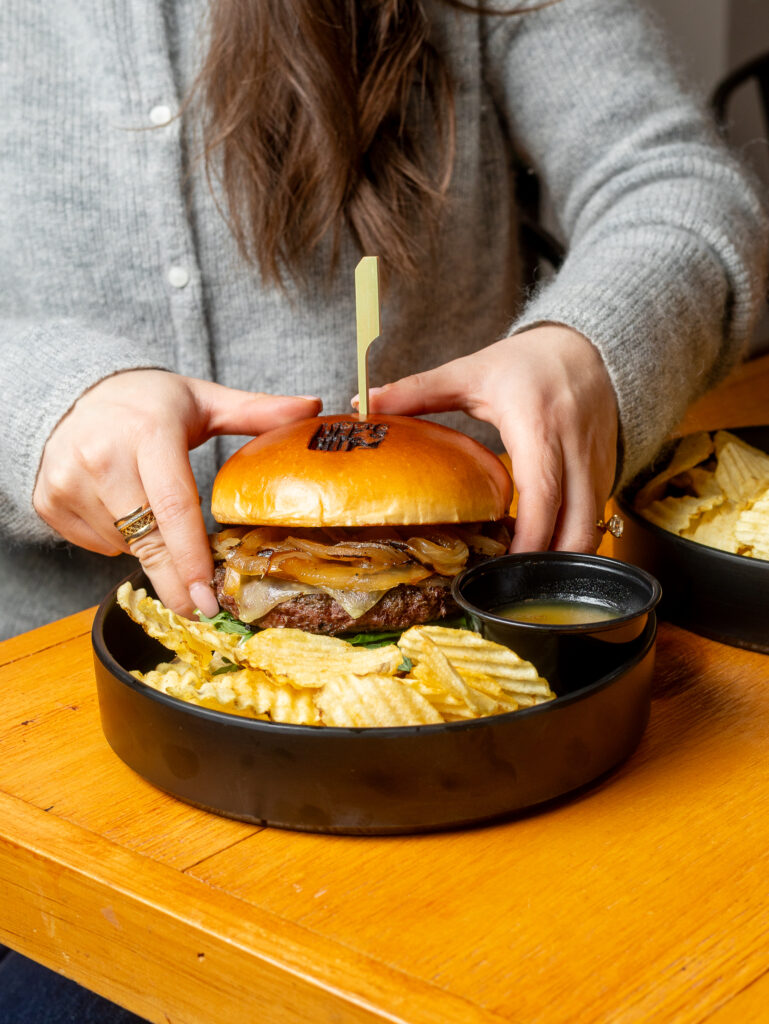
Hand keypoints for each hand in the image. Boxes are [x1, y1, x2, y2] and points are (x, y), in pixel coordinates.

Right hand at [34, 370, 321, 615]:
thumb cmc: (149, 403)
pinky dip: (117, 540)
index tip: (207, 592)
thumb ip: (257, 410)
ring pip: (122, 545)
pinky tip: (123, 510)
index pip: (174, 505)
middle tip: (200, 608)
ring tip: (153, 513)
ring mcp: (69, 480)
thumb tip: (313, 405)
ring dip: (148, 549)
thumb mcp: (204, 400)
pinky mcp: (49, 500)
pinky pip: (95, 543)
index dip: (191, 555)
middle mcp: (102, 455)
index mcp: (148, 432)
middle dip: (176, 581)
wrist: (75, 392)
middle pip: (147, 539)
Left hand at [355, 325, 617, 551]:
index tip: (504, 569)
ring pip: (591, 527)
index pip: (542, 493)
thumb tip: (362, 402)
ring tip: (524, 571)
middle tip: (512, 584)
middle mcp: (574, 448)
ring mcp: (598, 463)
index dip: (529, 537)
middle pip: (576, 525)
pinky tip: (543, 544)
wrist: (587, 346)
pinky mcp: (607, 472)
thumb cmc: (526, 362)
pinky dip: (571, 536)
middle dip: (551, 564)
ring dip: (563, 555)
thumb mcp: (470, 372)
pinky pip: (594, 516)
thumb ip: (417, 391)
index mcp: (537, 424)